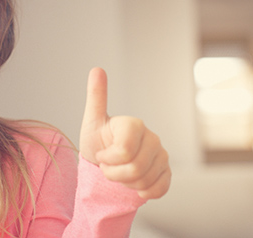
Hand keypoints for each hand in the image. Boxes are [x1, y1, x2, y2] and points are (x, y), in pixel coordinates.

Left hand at [80, 67, 170, 199]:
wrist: (104, 164)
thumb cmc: (97, 141)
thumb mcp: (92, 120)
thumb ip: (96, 96)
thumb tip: (96, 68)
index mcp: (134, 124)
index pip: (124, 150)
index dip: (108, 158)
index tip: (101, 154)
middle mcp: (152, 137)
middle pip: (135, 168)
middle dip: (114, 173)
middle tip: (107, 166)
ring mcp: (162, 155)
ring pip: (145, 180)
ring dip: (125, 182)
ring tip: (118, 172)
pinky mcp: (167, 172)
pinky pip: (159, 189)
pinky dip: (143, 191)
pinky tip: (134, 184)